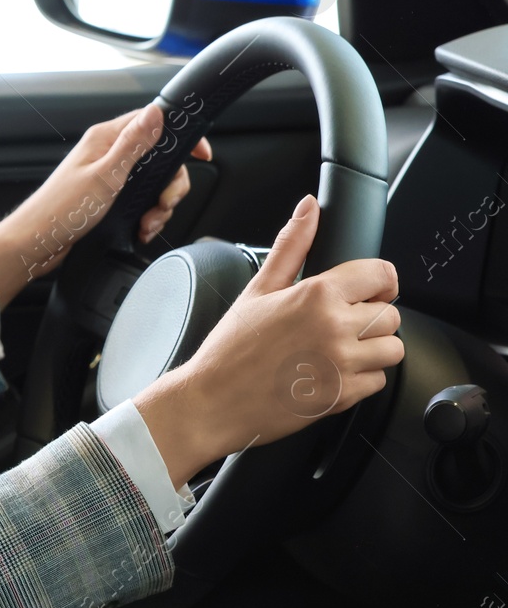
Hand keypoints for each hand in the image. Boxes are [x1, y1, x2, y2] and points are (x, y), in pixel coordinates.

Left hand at [0, 102, 212, 306]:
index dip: (181, 137)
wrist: (36, 243)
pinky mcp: (109, 199)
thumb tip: (157, 113)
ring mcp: (110, 177)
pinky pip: (141, 202)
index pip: (153, 123)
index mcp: (106, 139)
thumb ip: (133, 144)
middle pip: (161, 159)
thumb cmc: (61, 210)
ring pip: (154, 184)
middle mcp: (108, 154)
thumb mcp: (105, 175)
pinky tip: (140, 229)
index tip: (201, 154)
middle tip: (163, 203)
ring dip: (159, 207)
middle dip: (170, 185)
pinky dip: (147, 217)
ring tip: (147, 223)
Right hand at [132, 194, 403, 489]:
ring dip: (371, 350)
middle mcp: (335, 327)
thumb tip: (308, 207)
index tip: (366, 292)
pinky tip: (328, 374)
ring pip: (392, 349)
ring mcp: (343, 364)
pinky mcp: (346, 396)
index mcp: (317, 295)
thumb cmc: (232, 347)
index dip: (378, 283)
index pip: (383, 275)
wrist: (215, 400)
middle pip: (391, 314)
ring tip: (335, 351)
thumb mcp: (258, 289)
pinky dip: (360, 379)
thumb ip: (291, 245)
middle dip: (369, 318)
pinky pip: (378, 381)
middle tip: (335, 326)